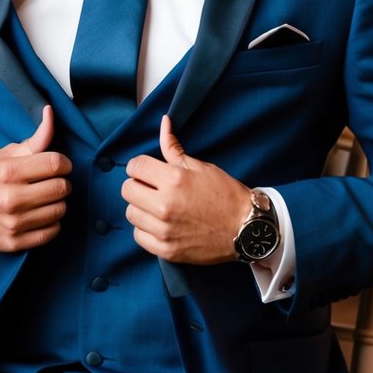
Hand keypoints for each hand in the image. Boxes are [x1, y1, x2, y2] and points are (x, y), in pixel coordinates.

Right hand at [0, 104, 70, 251]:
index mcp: (8, 171)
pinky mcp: (13, 242)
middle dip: (61, 181)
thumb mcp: (5, 154)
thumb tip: (51, 113)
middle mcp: (10, 198)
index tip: (58, 164)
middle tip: (51, 180)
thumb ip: (35, 139)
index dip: (63, 162)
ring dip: (57, 202)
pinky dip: (52, 222)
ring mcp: (12, 223)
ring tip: (44, 197)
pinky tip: (41, 214)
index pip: (55, 164)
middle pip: (61, 188)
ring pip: (59, 210)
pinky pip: (51, 232)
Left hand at [122, 116, 248, 263]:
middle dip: (138, 185)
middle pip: (127, 190)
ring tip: (157, 206)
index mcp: (173, 179)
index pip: (135, 166)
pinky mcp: (166, 250)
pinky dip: (146, 229)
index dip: (140, 166)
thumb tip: (164, 122)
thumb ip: (174, 147)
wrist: (245, 228)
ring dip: (141, 207)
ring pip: (131, 213)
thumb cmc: (225, 193)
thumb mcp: (200, 166)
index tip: (148, 170)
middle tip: (152, 188)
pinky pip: (139, 235)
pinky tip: (160, 223)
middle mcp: (165, 205)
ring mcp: (164, 230)